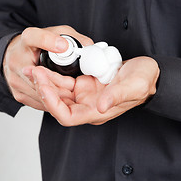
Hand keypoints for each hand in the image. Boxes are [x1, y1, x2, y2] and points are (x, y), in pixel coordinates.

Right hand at [3, 25, 92, 110]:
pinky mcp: (18, 94)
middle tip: (75, 81)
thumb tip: (89, 47)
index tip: (63, 46)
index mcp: (26, 41)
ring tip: (71, 92)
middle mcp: (16, 60)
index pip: (34, 38)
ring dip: (57, 93)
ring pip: (39, 91)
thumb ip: (73, 38)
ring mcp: (15, 79)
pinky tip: (62, 98)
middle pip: (39, 74)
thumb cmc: (39, 46)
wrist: (17, 56)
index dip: (49, 41)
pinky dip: (51, 101)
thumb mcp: (57, 33)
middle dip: (59, 79)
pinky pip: (38, 101)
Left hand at [32, 56, 159, 125]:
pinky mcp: (84, 83)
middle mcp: (87, 105)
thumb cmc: (143, 81)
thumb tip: (100, 106)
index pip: (67, 116)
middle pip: (57, 103)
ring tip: (34, 67)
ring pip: (58, 91)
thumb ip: (118, 96)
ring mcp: (84, 94)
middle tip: (34, 71)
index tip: (44, 86)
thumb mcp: (134, 86)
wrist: (146, 71)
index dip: (52, 104)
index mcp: (96, 111)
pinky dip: (54, 74)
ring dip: (46, 80)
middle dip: (43, 89)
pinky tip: (46, 64)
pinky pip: (64, 81)